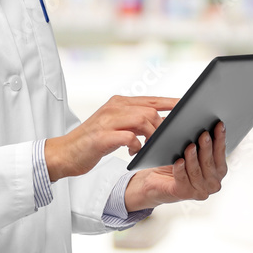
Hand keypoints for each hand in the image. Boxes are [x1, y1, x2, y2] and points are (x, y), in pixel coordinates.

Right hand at [45, 95, 176, 180]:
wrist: (64, 153)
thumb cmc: (93, 142)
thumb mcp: (116, 126)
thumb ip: (135, 122)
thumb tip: (161, 124)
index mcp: (119, 103)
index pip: (151, 99)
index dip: (171, 102)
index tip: (188, 107)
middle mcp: (114, 107)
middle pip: (149, 110)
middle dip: (163, 125)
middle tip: (168, 140)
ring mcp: (107, 121)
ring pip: (142, 120)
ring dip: (152, 136)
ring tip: (152, 148)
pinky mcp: (102, 137)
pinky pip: (128, 137)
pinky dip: (137, 146)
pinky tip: (135, 153)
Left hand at [124, 121, 226, 211]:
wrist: (156, 180)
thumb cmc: (176, 163)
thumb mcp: (190, 150)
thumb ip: (200, 140)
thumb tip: (201, 120)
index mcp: (218, 171)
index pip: (221, 153)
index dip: (220, 139)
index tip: (219, 125)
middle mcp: (212, 183)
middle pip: (210, 163)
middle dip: (207, 147)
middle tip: (204, 134)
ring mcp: (199, 190)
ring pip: (197, 171)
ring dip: (193, 158)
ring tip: (190, 146)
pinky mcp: (184, 193)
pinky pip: (182, 180)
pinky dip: (180, 170)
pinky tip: (178, 161)